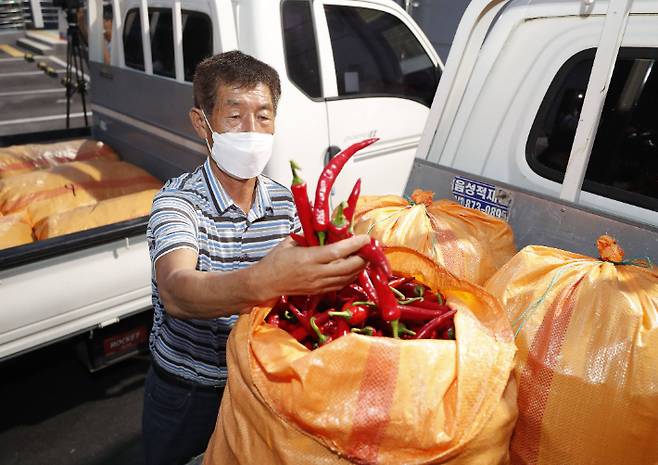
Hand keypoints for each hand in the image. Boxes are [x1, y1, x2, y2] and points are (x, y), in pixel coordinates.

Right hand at [252, 234, 370, 300]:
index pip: (337, 252)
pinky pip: (341, 284)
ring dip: (360, 267)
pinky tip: (355, 268)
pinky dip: (351, 276)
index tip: (366, 237)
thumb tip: (325, 228)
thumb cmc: (275, 260)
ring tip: (366, 256)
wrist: (265, 284)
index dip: (354, 245)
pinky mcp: (319, 292)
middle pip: (347, 267)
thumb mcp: (290, 242)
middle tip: (371, 247)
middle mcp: (316, 273)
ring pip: (347, 278)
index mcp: (308, 258)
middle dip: (363, 257)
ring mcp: (319, 285)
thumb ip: (308, 235)